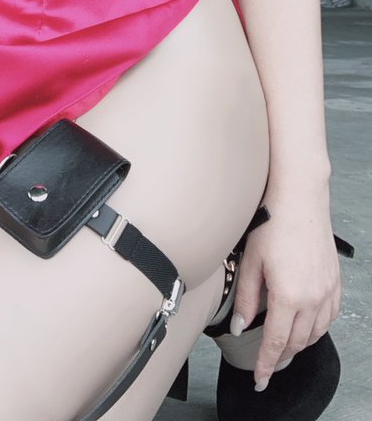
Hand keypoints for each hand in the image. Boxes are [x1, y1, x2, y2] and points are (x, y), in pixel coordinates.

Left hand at [231, 199, 340, 389]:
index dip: (267, 364)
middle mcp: (312, 298)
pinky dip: (318, 326)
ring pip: (316, 332)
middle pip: (297, 342)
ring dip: (300, 342)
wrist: (299, 197)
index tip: (260, 379)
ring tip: (284, 344)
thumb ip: (246, 298)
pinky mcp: (335, 281)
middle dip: (282, 356)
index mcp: (288, 296)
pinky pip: (331, 316)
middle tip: (268, 362)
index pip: (277, 343)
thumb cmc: (272, 221)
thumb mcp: (250, 261)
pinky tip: (307, 323)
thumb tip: (241, 325)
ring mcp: (327, 290)